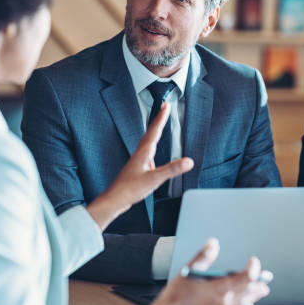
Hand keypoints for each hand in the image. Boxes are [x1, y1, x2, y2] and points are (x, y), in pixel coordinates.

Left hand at [87, 103, 193, 229]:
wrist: (115, 199)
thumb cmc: (130, 189)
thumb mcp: (154, 179)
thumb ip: (172, 169)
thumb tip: (188, 161)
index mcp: (144, 152)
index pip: (155, 130)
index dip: (161, 117)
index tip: (166, 105)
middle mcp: (140, 153)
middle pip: (151, 132)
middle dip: (158, 119)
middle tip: (164, 108)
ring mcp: (138, 161)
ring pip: (147, 141)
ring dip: (154, 131)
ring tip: (159, 125)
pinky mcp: (137, 168)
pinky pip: (147, 152)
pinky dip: (152, 146)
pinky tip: (152, 154)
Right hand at [149, 239, 271, 304]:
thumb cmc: (176, 298)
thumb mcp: (188, 272)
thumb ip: (203, 257)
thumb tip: (213, 243)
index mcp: (219, 289)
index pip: (246, 278)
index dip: (254, 269)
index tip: (254, 261)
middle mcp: (224, 302)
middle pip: (249, 292)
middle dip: (259, 284)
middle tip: (266, 278)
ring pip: (245, 303)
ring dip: (254, 295)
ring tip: (261, 291)